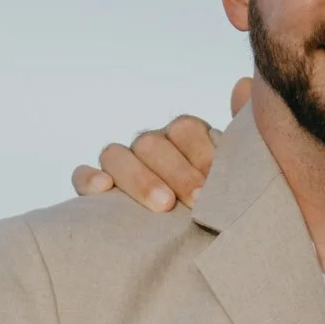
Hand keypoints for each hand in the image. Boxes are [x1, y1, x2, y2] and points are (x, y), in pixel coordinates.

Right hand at [74, 76, 250, 210]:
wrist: (200, 238)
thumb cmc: (221, 204)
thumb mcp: (237, 172)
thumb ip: (243, 133)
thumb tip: (242, 85)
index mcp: (184, 139)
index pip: (186, 130)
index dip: (201, 152)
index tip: (217, 180)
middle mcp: (151, 148)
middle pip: (153, 144)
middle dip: (177, 172)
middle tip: (198, 201)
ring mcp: (122, 166)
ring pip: (116, 155)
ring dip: (140, 178)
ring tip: (163, 205)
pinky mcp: (96, 191)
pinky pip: (82, 176)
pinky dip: (88, 178)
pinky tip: (103, 189)